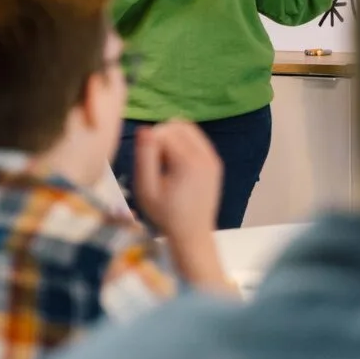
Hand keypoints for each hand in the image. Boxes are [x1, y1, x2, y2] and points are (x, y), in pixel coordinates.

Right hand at [134, 121, 221, 240]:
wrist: (193, 234)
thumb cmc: (166, 215)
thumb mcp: (146, 189)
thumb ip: (144, 158)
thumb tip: (144, 129)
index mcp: (188, 162)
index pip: (163, 131)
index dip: (150, 143)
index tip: (149, 164)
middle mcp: (205, 155)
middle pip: (177, 124)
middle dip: (162, 135)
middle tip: (156, 160)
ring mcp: (213, 157)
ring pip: (189, 128)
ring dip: (173, 137)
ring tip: (166, 161)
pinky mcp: (215, 162)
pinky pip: (197, 139)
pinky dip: (184, 143)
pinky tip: (177, 164)